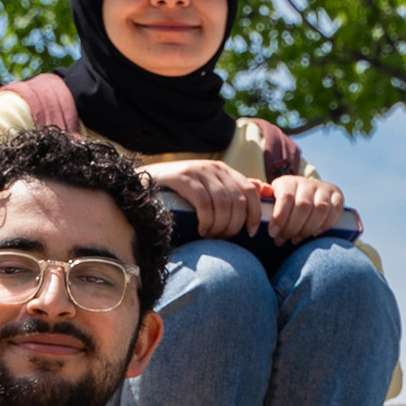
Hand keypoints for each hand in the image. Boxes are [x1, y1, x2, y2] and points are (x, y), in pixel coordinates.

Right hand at [144, 159, 261, 239]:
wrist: (142, 185)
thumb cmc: (178, 193)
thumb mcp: (207, 190)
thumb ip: (232, 190)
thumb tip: (262, 190)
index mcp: (224, 170)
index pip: (250, 191)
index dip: (255, 213)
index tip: (251, 233)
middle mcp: (214, 168)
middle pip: (238, 201)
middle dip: (234, 225)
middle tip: (222, 238)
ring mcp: (198, 171)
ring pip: (223, 203)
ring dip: (219, 225)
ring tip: (210, 236)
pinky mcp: (183, 178)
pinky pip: (204, 203)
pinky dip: (206, 220)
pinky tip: (201, 230)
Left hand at [265, 176, 344, 243]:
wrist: (309, 194)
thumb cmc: (285, 204)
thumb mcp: (272, 200)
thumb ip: (264, 201)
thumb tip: (255, 198)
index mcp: (288, 182)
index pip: (286, 197)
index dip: (280, 217)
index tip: (273, 233)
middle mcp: (307, 182)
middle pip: (303, 206)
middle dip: (292, 228)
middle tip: (284, 240)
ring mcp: (324, 188)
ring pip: (320, 209)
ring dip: (308, 229)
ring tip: (297, 239)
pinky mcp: (337, 196)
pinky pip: (335, 211)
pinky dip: (325, 225)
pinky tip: (315, 234)